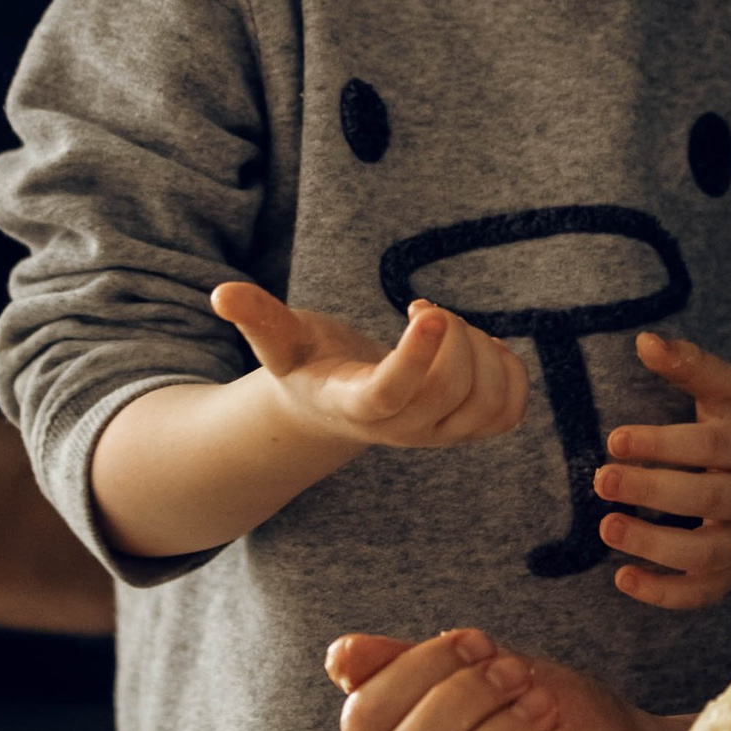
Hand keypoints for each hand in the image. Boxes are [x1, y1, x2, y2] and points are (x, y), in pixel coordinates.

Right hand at [215, 282, 525, 454]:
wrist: (339, 404)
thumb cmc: (309, 364)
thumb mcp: (280, 341)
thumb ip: (258, 318)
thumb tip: (220, 294)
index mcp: (356, 406)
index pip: (392, 394)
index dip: (417, 357)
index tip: (429, 309)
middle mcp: (402, 431)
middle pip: (448, 391)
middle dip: (451, 336)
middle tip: (425, 309)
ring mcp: (440, 436)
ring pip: (487, 401)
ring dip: (482, 350)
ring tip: (451, 329)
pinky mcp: (470, 430)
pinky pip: (510, 411)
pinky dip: (509, 372)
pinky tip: (482, 346)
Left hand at [593, 333, 730, 607]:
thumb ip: (691, 366)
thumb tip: (644, 341)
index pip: (712, 446)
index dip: (664, 444)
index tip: (614, 439)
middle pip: (708, 499)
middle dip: (652, 491)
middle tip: (599, 480)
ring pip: (705, 555)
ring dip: (653, 546)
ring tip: (606, 527)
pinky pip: (703, 594)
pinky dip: (664, 594)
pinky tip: (623, 579)